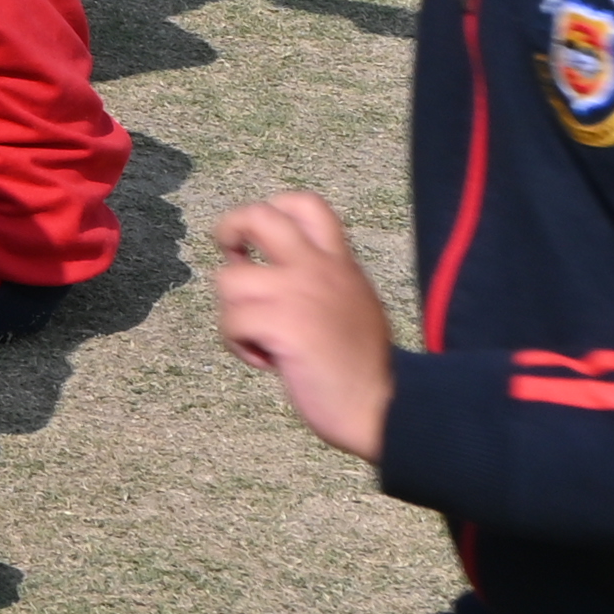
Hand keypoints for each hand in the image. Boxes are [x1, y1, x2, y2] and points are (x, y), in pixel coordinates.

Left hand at [213, 195, 396, 462]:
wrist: (384, 408)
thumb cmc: (362, 366)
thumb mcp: (352, 302)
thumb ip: (321, 280)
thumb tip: (269, 275)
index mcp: (338, 262)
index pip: (304, 204)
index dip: (271, 209)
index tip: (258, 239)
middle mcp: (319, 269)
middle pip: (259, 217)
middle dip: (229, 229)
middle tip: (231, 257)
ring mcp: (299, 295)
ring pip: (229, 280)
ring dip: (232, 314)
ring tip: (258, 340)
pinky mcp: (283, 326)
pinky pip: (232, 322)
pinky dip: (238, 345)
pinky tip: (267, 362)